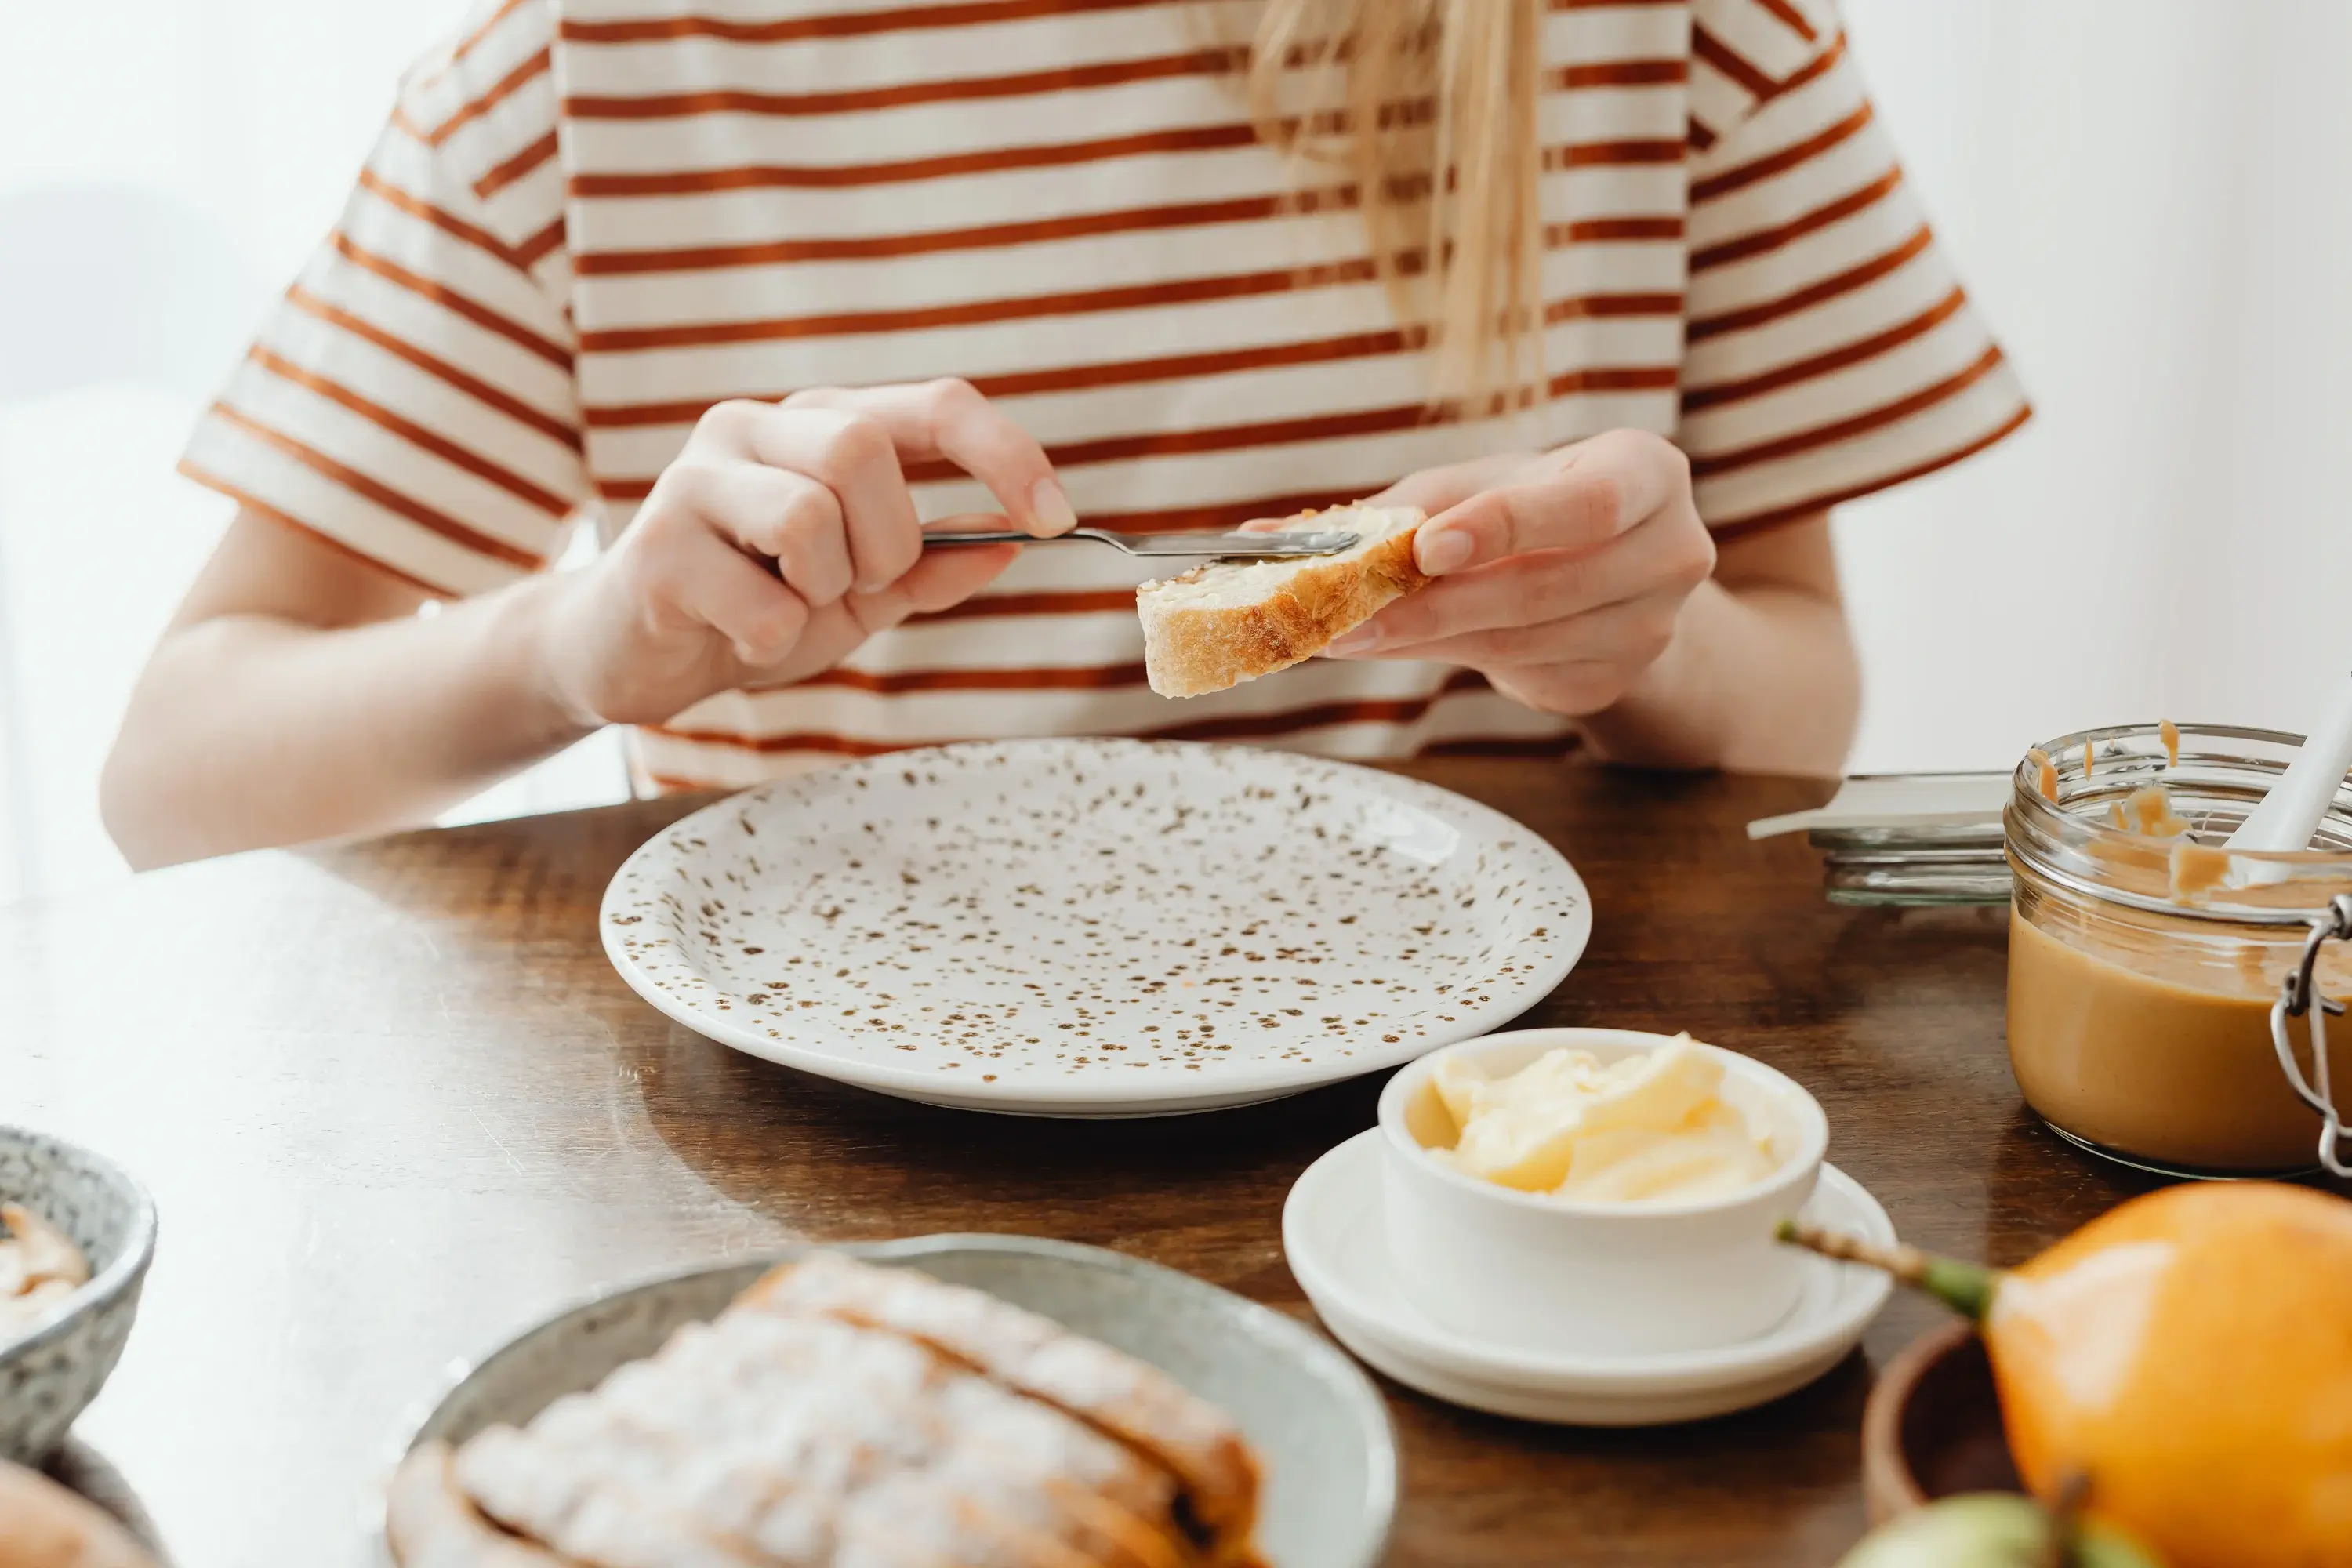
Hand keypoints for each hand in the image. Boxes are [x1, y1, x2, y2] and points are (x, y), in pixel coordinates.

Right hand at [534, 379, 1074, 726]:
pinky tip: (741, 638)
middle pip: (863, 448)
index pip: (933, 403)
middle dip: (889, 540)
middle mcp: (755, 429)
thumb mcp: (861, 594)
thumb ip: (933, 565)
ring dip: (825, 589)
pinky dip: (776, 639)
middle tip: (855, 587)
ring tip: (789, 608)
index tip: (1055, 517)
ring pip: (810, 515)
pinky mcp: (655, 547)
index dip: (1005, 453)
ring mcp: (696, 479)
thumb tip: (1015, 541)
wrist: (630, 659)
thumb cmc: (752, 610)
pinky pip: (763, 600)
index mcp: (819, 426)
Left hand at [1326, 429, 1716, 716]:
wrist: (1604, 570)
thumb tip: (1260, 543)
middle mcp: (1672, 550)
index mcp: (1648, 472)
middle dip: (1433, 609)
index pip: (1587, 503)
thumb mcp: (1475, 488)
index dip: (1506, 526)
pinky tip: (1415, 643)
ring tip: (1351, 634)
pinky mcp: (1616, 680)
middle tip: (1345, 622)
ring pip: (1522, 642)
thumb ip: (1390, 512)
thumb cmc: (1530, 509)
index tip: (1425, 548)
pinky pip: (1522, 676)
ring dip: (1426, 642)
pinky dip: (1455, 661)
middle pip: (1544, 589)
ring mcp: (1652, 627)